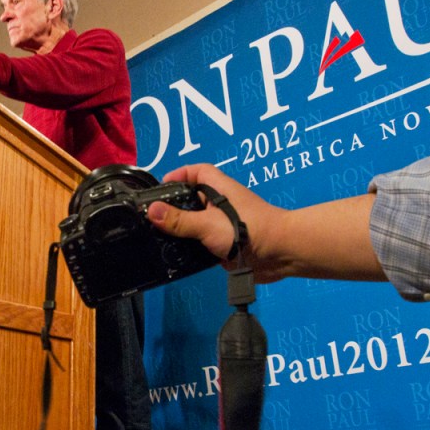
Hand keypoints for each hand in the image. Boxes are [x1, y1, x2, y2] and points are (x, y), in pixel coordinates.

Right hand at [146, 163, 384, 283]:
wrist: (280, 254)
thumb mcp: (208, 224)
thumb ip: (180, 220)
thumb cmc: (248, 229)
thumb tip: (152, 212)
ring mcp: (221, 226)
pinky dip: (189, 249)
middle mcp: (219, 204)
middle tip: (149, 219)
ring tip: (155, 240)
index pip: (195, 172)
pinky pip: (201, 244)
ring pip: (194, 225)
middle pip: (190, 200)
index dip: (177, 175)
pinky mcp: (223, 246)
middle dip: (172, 208)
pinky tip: (173, 258)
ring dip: (180, 232)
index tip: (158, 189)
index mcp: (218, 188)